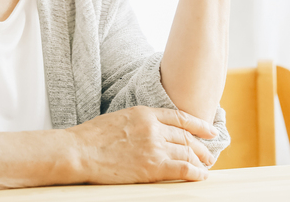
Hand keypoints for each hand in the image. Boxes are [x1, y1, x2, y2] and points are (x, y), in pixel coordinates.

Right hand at [65, 106, 217, 183]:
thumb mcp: (120, 118)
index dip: (198, 124)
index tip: (209, 130)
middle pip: (186, 136)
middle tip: (209, 154)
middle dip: (201, 146)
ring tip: (206, 166)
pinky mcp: (152, 166)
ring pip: (187, 152)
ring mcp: (154, 146)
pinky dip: (196, 172)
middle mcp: (153, 128)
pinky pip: (183, 168)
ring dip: (200, 160)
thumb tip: (153, 131)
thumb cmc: (92, 137)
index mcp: (145, 113)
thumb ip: (140, 122)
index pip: (180, 117)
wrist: (79, 150)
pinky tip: (201, 176)